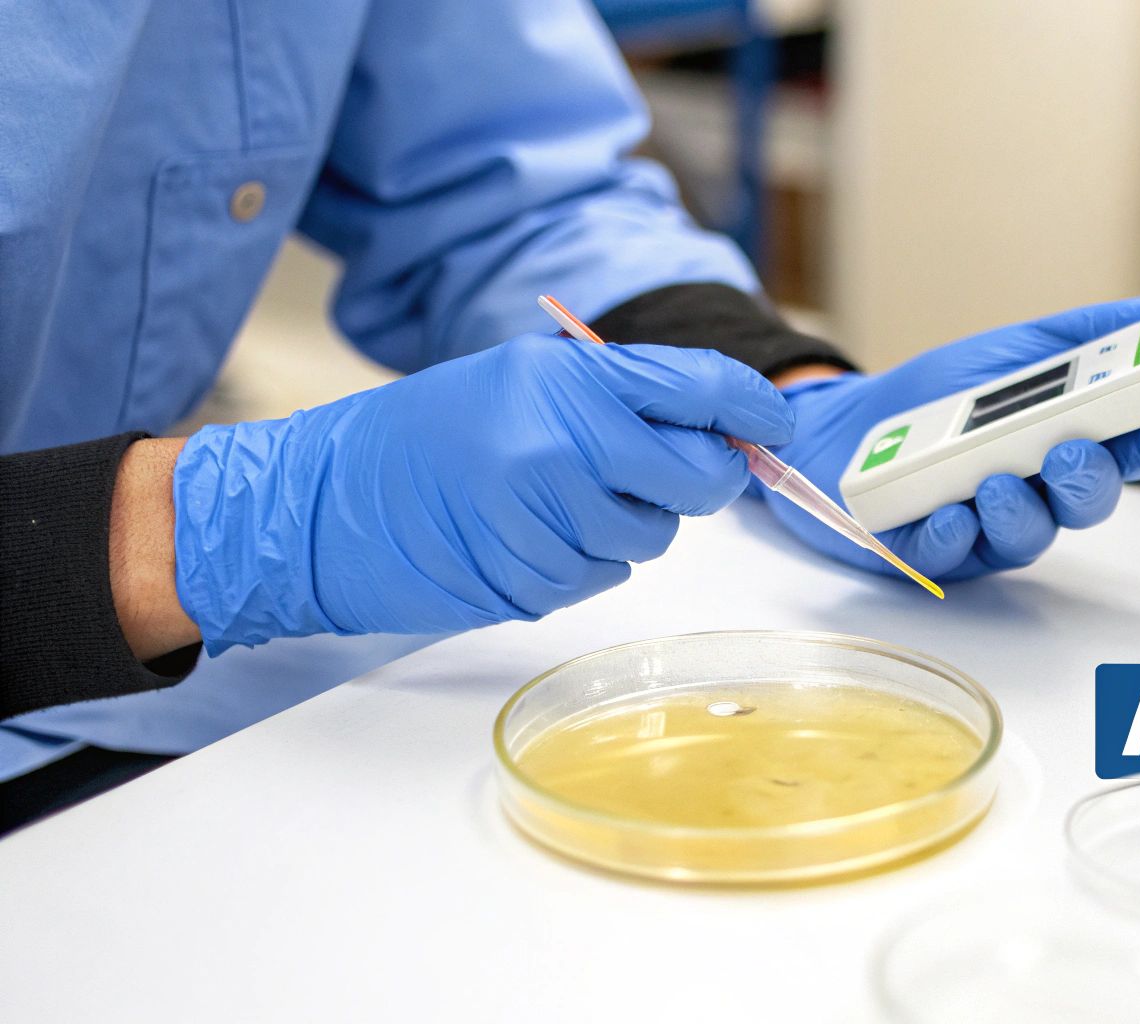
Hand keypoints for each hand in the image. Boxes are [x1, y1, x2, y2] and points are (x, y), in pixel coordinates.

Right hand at [172, 337, 791, 650]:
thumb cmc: (421, 437)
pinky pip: (600, 578)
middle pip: (697, 475)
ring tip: (553, 501)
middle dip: (696, 480)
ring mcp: (546, 517)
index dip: (750, 409)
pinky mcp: (530, 581)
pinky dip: (579, 563)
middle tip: (659, 475)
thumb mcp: (519, 382)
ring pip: (651, 537)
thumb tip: (719, 426)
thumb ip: (618, 398)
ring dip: (625, 525)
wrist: (319, 504)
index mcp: (564, 377)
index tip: (774, 425)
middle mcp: (563, 442)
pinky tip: (524, 537)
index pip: (699, 387)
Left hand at [760, 296, 1139, 582]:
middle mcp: (1038, 494)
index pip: (1132, 447)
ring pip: (1026, 536)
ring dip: (1018, 509)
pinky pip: (950, 556)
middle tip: (1073, 452)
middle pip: (1086, 503)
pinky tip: (948, 514)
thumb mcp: (1018, 346)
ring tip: (998, 482)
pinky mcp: (932, 555)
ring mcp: (989, 529)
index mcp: (1066, 444)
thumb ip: (1091, 334)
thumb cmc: (937, 396)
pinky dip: (951, 536)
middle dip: (1088, 480)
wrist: (845, 426)